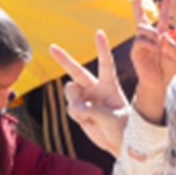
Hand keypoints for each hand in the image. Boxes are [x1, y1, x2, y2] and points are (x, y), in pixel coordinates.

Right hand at [50, 30, 128, 156]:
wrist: (118, 142)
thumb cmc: (124, 128)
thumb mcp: (114, 119)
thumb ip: (95, 111)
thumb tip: (74, 106)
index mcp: (110, 85)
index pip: (105, 63)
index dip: (102, 48)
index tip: (99, 33)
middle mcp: (95, 88)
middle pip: (77, 71)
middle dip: (63, 59)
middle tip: (51, 47)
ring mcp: (85, 98)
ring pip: (70, 93)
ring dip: (76, 103)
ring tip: (89, 116)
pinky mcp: (78, 109)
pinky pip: (69, 108)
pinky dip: (77, 116)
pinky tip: (88, 122)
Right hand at [130, 0, 175, 123]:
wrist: (158, 82)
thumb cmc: (167, 69)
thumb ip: (173, 46)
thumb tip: (163, 36)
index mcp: (160, 36)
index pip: (162, 18)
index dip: (165, 7)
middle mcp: (149, 37)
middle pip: (141, 17)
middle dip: (137, 4)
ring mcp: (141, 43)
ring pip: (142, 27)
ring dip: (152, 32)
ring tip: (158, 42)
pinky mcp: (136, 51)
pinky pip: (141, 40)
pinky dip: (150, 43)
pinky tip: (155, 49)